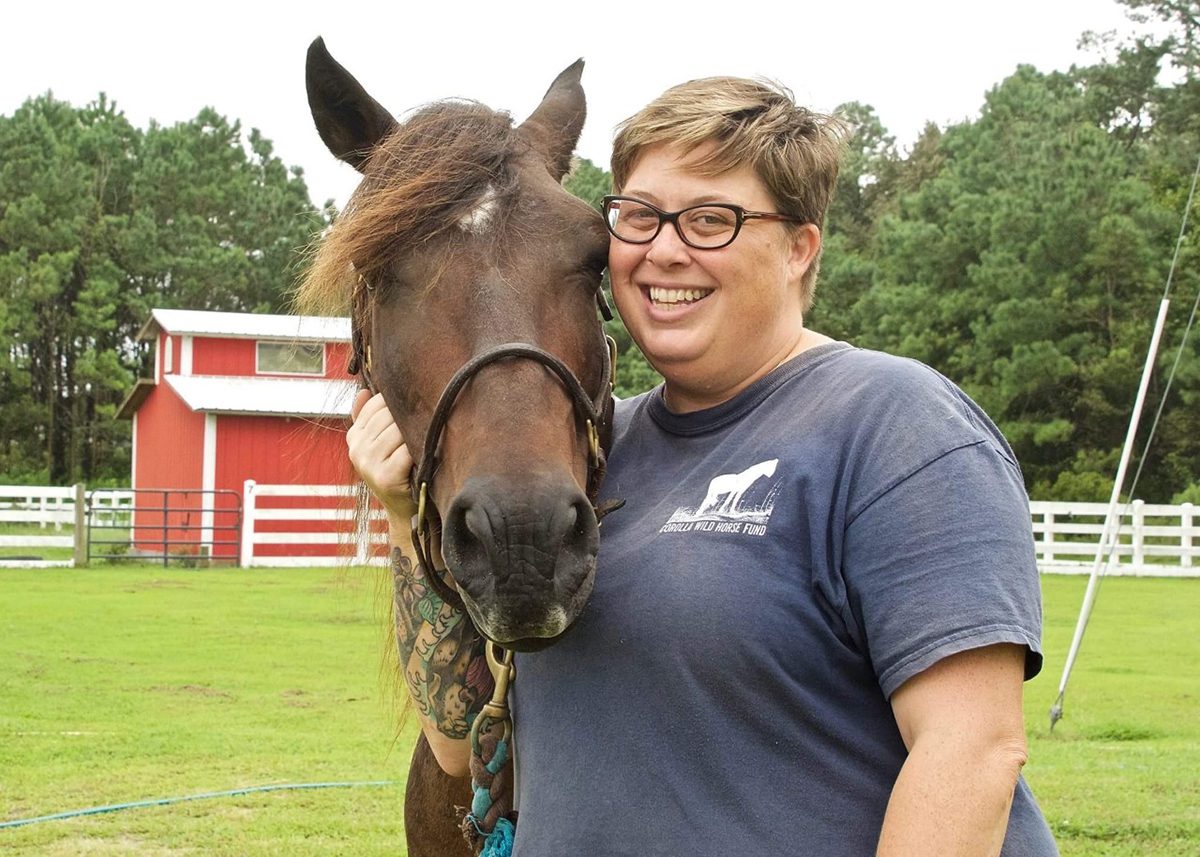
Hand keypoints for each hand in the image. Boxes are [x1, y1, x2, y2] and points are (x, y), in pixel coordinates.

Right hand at [347, 389, 416, 525]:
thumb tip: (365, 391)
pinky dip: (419, 450)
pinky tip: (425, 454)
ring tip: (427, 437)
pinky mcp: (386, 477)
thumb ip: (368, 418)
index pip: (376, 404)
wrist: (405, 510)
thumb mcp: (377, 445)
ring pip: (399, 430)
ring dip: (417, 432)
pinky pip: (407, 450)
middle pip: (389, 415)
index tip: (415, 407)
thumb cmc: (397, 472)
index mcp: (354, 437)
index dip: (398, 403)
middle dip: (410, 416)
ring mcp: (369, 463)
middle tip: (427, 420)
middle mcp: (357, 449)